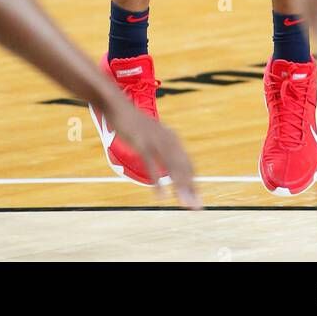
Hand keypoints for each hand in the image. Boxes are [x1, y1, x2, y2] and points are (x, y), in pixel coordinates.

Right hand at [107, 93, 200, 208]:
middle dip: (190, 188)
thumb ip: (163, 148)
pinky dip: (157, 180)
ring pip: (171, 166)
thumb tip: (168, 166)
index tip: (197, 200)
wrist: (119, 107)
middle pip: (183, 167)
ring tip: (184, 203)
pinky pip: (151, 164)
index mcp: (172, 139)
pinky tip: (160, 196)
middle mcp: (168, 139)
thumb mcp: (153, 136)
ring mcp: (155, 141)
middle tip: (195, 208)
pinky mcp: (142, 143)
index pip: (188, 164)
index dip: (194, 183)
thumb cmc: (135, 125)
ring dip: (179, 186)